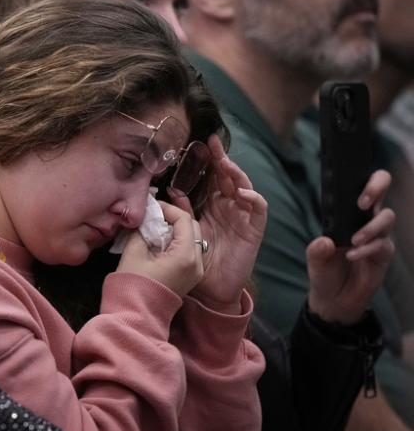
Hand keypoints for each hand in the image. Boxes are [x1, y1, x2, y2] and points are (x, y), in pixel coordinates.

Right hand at [118, 200, 202, 296]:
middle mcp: (197, 262)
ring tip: (156, 228)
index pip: (184, 220)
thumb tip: (145, 217)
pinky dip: (178, 242)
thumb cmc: (133, 284)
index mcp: (185, 255)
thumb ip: (142, 230)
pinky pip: (189, 251)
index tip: (152, 207)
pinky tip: (160, 243)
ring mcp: (196, 271)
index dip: (167, 209)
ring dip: (176, 230)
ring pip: (192, 239)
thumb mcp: (134, 252)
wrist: (137, 315)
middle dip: (174, 218)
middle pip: (192, 227)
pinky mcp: (191, 277)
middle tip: (154, 216)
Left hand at [176, 135, 267, 312]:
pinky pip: (258, 209)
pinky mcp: (254, 228)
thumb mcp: (187, 230)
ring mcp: (243, 216)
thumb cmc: (198, 257)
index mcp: (213, 204)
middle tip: (213, 144)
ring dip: (236, 174)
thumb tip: (171, 190)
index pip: (213, 177)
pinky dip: (253, 198)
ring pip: (245, 187)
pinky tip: (242, 193)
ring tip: (225, 164)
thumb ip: (182, 211)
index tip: (201, 143)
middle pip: (229, 177)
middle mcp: (230, 206)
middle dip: (222, 159)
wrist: (211, 287)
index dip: (210, 160)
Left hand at [308, 170, 394, 324]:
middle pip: (383, 192)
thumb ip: (316, 249)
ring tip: (353, 240)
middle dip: (375, 189)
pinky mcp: (384, 255)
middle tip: (362, 203)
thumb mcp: (314, 258)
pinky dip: (367, 250)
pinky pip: (382, 245)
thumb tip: (325, 241)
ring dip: (370, 228)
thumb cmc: (325, 270)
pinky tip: (352, 255)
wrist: (334, 298)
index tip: (355, 187)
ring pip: (386, 218)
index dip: (366, 180)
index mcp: (348, 215)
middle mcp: (367, 221)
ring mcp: (378, 236)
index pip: (363, 188)